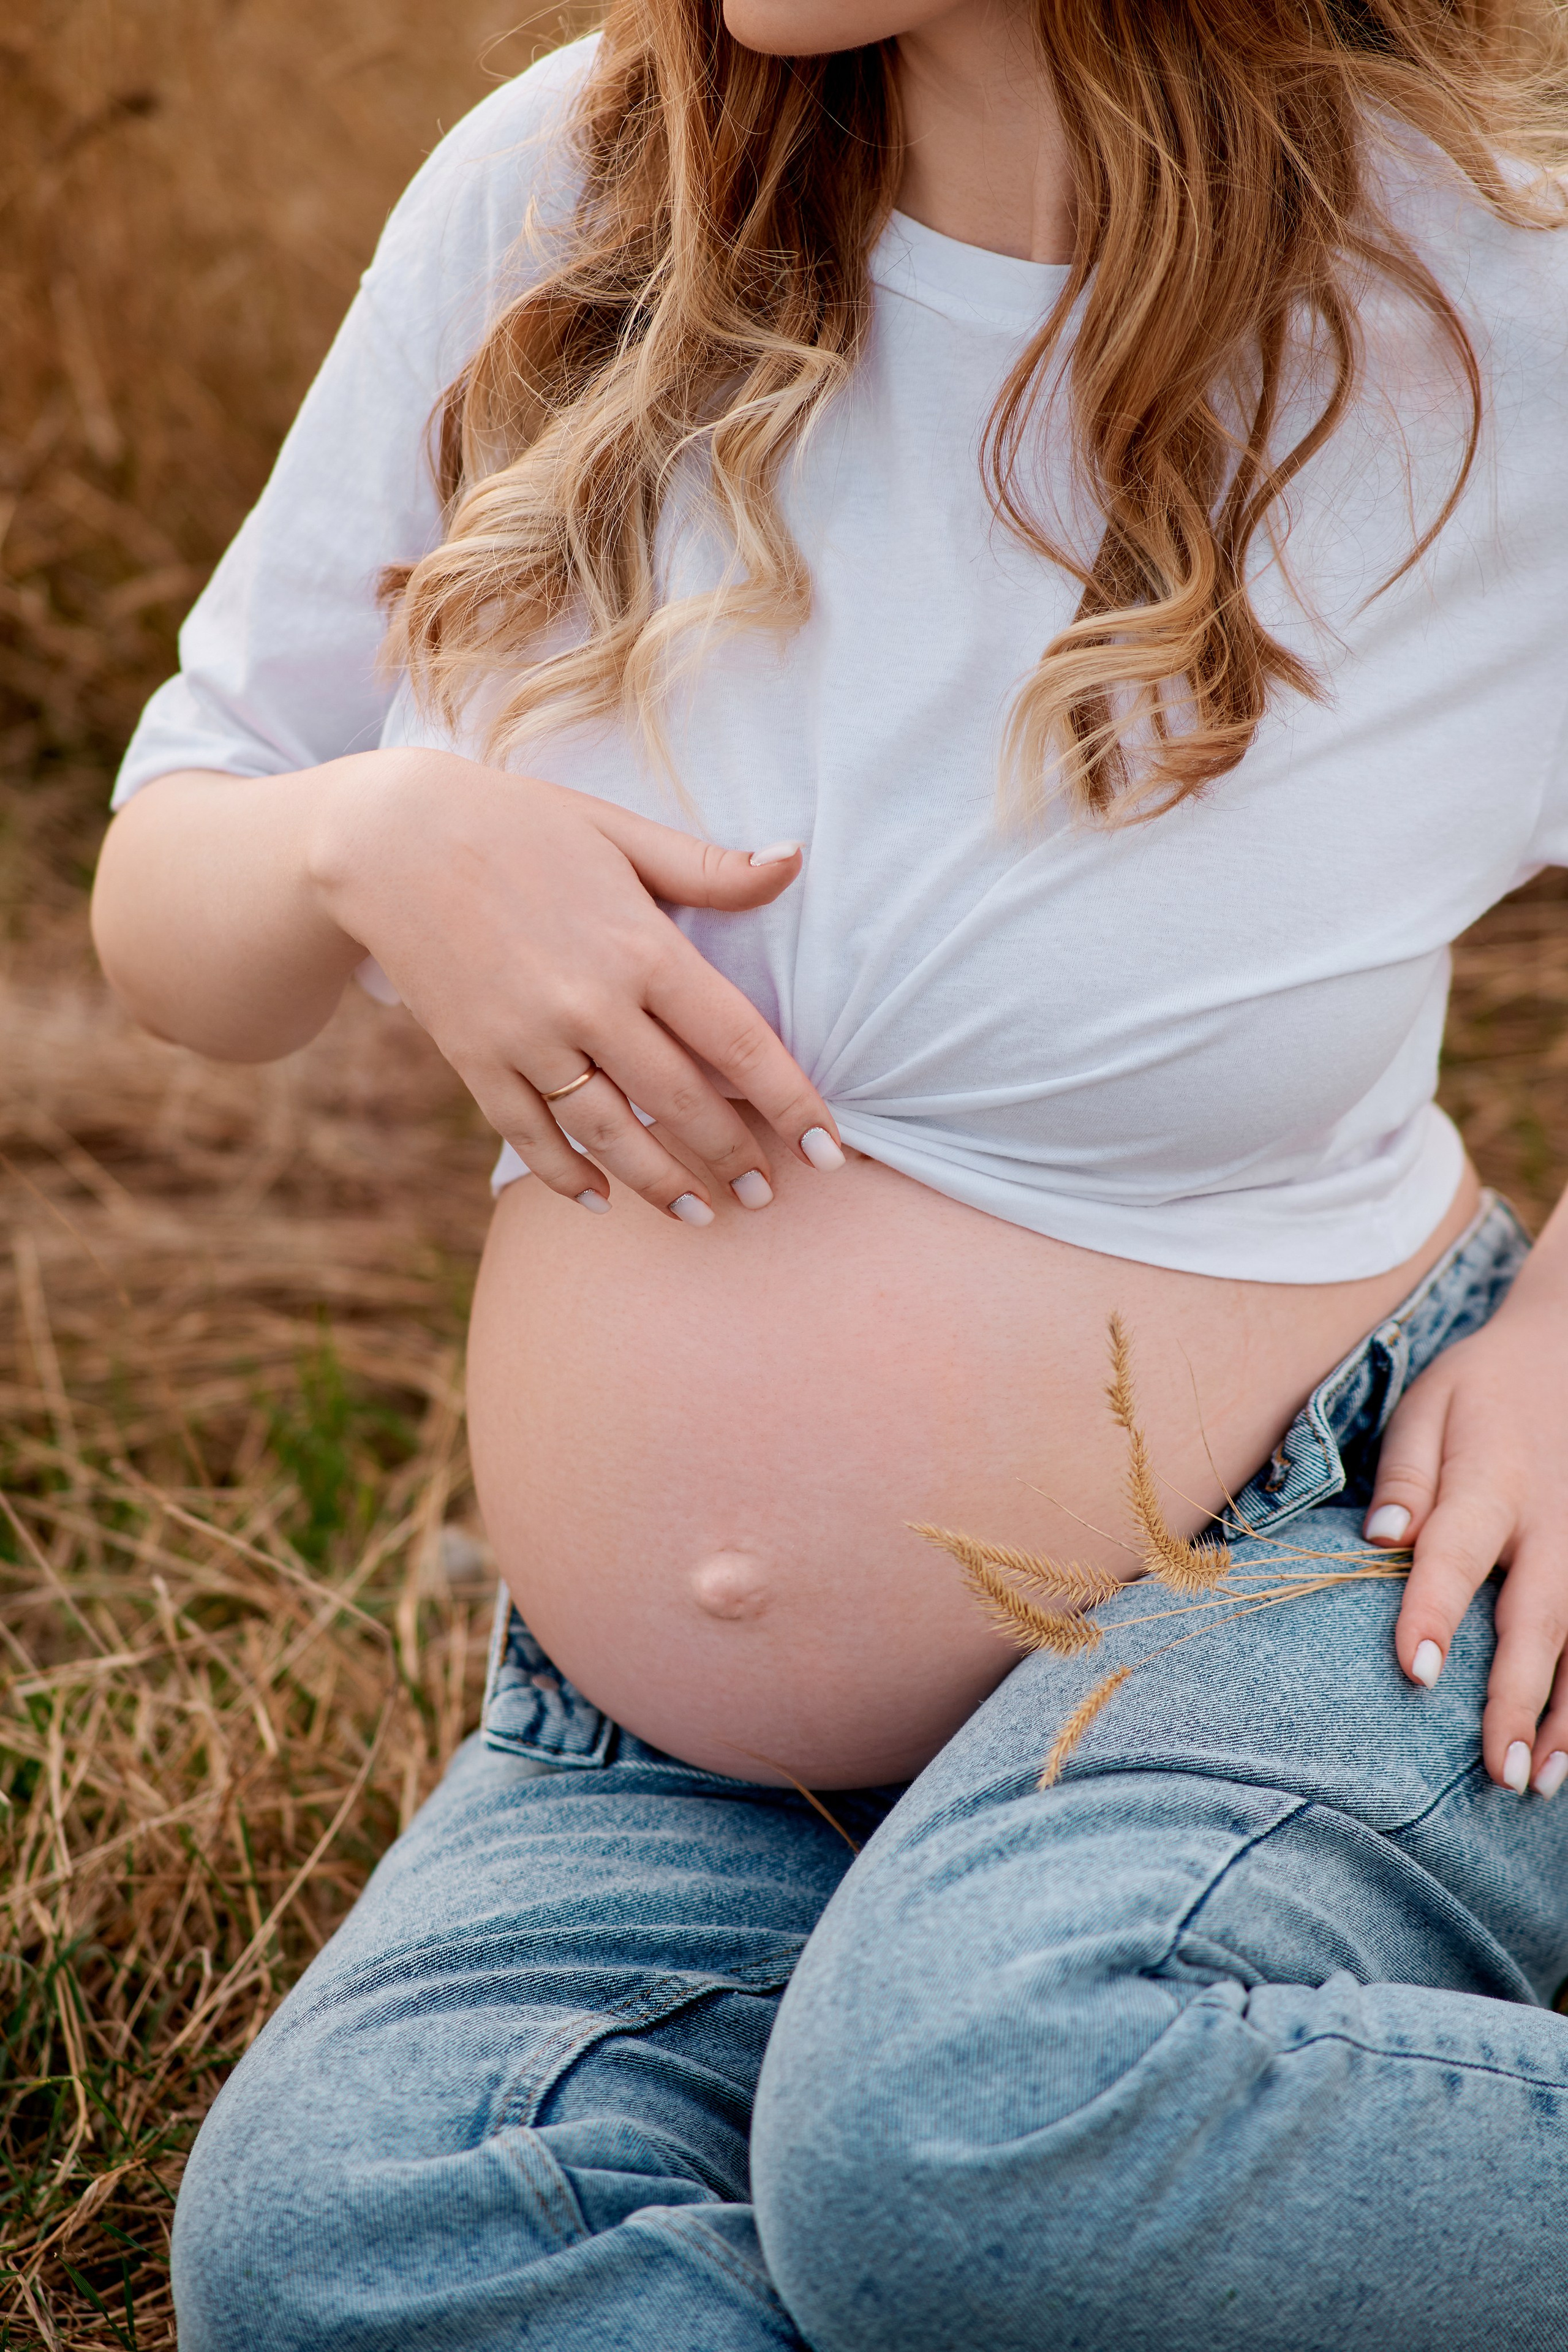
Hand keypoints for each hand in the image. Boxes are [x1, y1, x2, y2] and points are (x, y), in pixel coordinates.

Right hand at [315, 749, 842, 1222]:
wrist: (389, 837)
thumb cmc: (520, 824)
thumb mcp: (619, 831)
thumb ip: (708, 867)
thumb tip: (793, 860)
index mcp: (641, 946)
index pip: (740, 1044)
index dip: (793, 1106)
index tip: (831, 1152)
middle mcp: (590, 1002)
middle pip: (682, 1105)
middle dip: (735, 1160)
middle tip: (770, 1197)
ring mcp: (528, 1038)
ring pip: (610, 1135)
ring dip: (660, 1185)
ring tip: (701, 1214)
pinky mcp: (475, 1058)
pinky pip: (529, 1135)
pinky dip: (565, 1174)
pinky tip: (599, 1198)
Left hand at [1365, 1290, 1567, 1796]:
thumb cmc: (1482, 1388)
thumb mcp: (1429, 1405)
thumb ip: (1405, 1474)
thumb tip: (1380, 1537)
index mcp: (1491, 1481)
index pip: (1455, 1553)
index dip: (1434, 1611)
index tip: (1415, 1670)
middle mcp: (1551, 1524)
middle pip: (1535, 1620)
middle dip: (1515, 1699)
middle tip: (1494, 1771)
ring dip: (1561, 1718)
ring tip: (1531, 1783)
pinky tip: (1566, 1751)